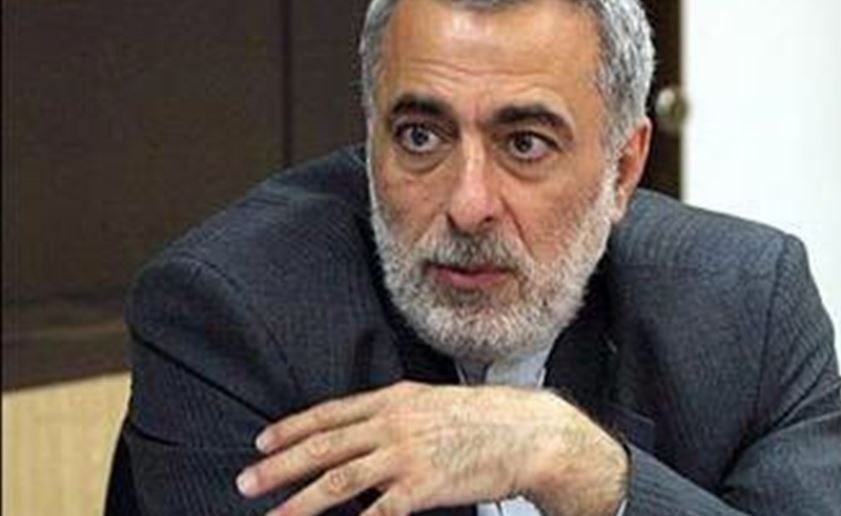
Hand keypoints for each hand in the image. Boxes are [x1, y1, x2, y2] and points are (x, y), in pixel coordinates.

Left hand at [235, 381, 626, 515]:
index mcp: (394, 400)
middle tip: (246, 481)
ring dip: (299, 502)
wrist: (529, 433)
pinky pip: (376, 512)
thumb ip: (396, 415)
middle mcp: (393, 425)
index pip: (330, 414)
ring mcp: (406, 456)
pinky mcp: (423, 487)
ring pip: (338, 482)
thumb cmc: (486, 419)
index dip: (292, 429)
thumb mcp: (433, 403)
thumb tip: (363, 431)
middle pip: (323, 448)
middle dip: (279, 467)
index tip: (262, 443)